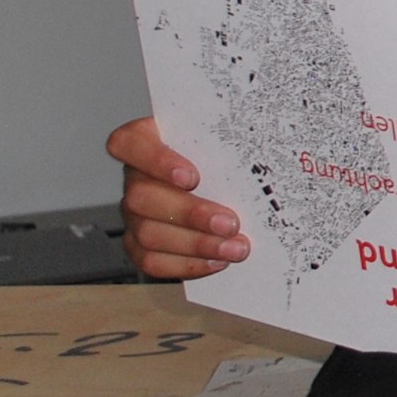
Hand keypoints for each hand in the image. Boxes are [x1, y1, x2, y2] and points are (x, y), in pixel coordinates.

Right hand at [105, 116, 248, 279]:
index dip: (155, 160)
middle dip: (190, 213)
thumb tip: (268, 131)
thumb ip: (233, 132)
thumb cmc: (225, 153)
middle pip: (142, 197)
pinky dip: (187, 264)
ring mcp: (135, 214)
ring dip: (196, 244)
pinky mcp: (140, 244)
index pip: (128, 143)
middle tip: (230, 223)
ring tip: (235, 248)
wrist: (225, 184)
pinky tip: (217, 261)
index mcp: (146, 141)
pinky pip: (152, 261)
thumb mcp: (227, 135)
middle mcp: (135, 178)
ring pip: (149, 233)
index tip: (192, 176)